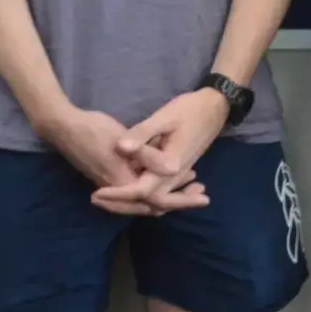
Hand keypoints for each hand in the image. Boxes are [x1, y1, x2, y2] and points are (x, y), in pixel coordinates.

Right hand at [38, 104, 200, 216]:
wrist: (62, 127)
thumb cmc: (94, 131)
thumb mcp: (125, 141)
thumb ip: (150, 156)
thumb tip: (175, 169)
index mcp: (124, 184)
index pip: (159, 201)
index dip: (183, 200)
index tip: (203, 196)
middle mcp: (119, 192)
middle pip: (154, 206)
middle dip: (179, 200)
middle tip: (202, 194)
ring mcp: (113, 186)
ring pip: (146, 200)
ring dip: (168, 194)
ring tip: (191, 185)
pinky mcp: (110, 179)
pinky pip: (138, 192)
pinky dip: (155, 187)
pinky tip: (166, 175)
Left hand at [93, 91, 222, 216]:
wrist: (215, 108)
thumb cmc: (190, 109)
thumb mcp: (164, 117)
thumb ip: (142, 134)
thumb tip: (121, 147)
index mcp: (170, 166)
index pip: (139, 188)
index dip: (116, 193)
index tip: (95, 193)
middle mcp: (174, 176)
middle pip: (145, 201)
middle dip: (120, 203)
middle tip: (95, 199)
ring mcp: (178, 175)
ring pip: (153, 199)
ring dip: (131, 201)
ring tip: (105, 198)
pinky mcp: (177, 171)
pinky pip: (160, 190)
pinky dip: (143, 193)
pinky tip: (127, 188)